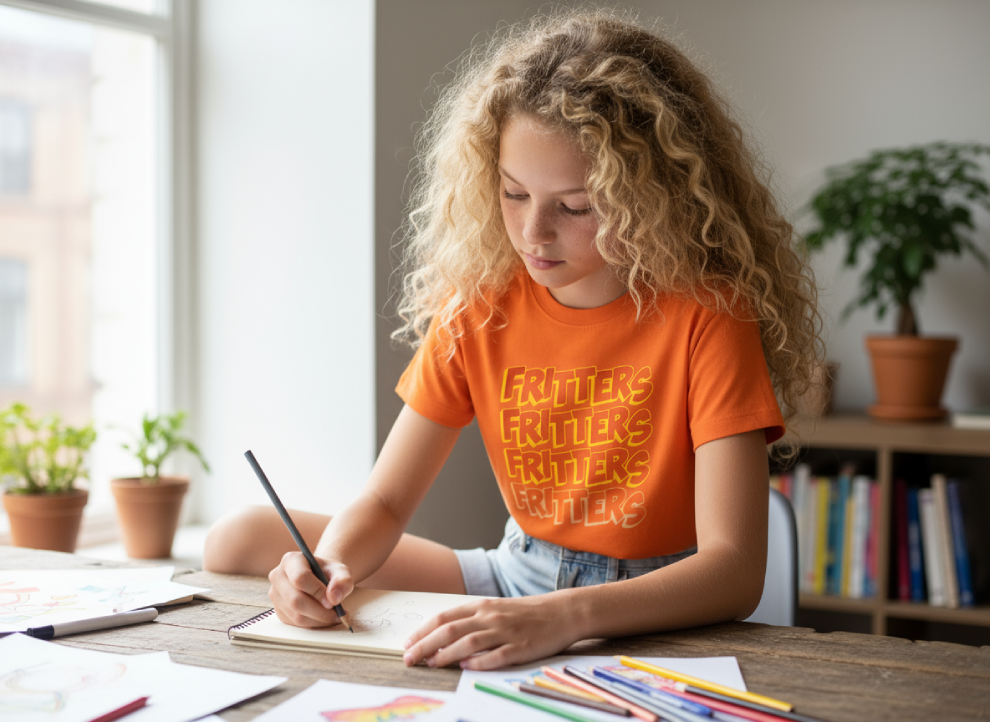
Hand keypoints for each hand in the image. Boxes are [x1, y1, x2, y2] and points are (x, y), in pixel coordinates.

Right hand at [267, 551, 354, 627]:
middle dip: (319, 611)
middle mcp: (278, 576)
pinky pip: (295, 623)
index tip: (333, 602)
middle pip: (295, 600)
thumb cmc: (329, 573)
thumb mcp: (341, 572)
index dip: (317, 592)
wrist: (321, 579)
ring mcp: (275, 594)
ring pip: (295, 615)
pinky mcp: (278, 610)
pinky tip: (323, 618)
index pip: (300, 578)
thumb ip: (342, 581)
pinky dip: (312, 624)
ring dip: (318, 620)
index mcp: (291, 560)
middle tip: (337, 614)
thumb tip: (333, 598)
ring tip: (334, 616)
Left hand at [401, 593, 581, 669]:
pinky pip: (496, 656)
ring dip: (446, 654)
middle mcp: (491, 616)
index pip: (445, 617)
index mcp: (482, 606)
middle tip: (409, 658)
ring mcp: (506, 632)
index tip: (407, 643)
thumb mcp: (497, 609)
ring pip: (469, 642)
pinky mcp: (521, 647)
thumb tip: (444, 636)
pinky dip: (479, 662)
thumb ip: (473, 621)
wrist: (563, 612)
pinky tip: (466, 667)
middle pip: (450, 629)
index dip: (423, 630)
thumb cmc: (527, 613)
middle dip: (425, 644)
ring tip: (432, 664)